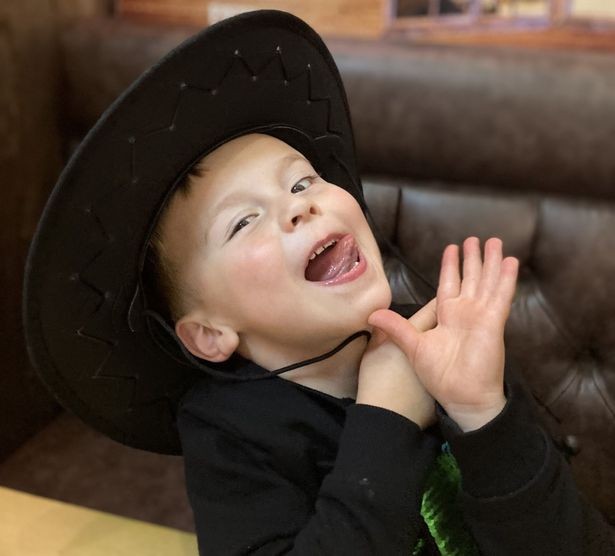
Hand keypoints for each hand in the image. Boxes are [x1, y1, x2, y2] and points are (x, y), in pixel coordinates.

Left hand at [367, 237, 518, 430]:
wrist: (461, 397)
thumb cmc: (439, 376)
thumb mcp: (413, 346)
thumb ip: (396, 327)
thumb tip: (372, 314)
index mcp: (446, 316)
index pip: (448, 284)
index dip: (451, 266)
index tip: (452, 248)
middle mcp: (465, 313)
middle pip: (470, 278)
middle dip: (473, 258)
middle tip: (477, 238)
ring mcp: (480, 316)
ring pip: (487, 282)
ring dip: (491, 262)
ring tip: (496, 242)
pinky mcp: (493, 323)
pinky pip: (500, 296)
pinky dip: (505, 279)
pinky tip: (510, 262)